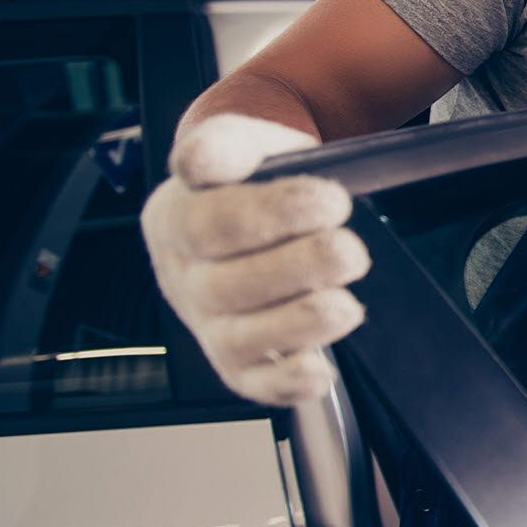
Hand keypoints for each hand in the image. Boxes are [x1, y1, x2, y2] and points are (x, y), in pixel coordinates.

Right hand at [141, 114, 369, 405]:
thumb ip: (228, 143)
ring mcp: (207, 322)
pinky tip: (318, 372)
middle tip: (349, 252)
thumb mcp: (246, 142)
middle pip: (229, 286)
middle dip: (299, 270)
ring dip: (297, 326)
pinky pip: (253, 382)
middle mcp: (185, 276)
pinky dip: (285, 383)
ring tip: (345, 307)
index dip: (274, 215)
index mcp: (177, 217)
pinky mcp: (237, 361)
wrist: (258, 202)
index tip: (332, 200)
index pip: (212, 223)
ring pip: (239, 339)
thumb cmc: (253, 176)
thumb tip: (202, 159)